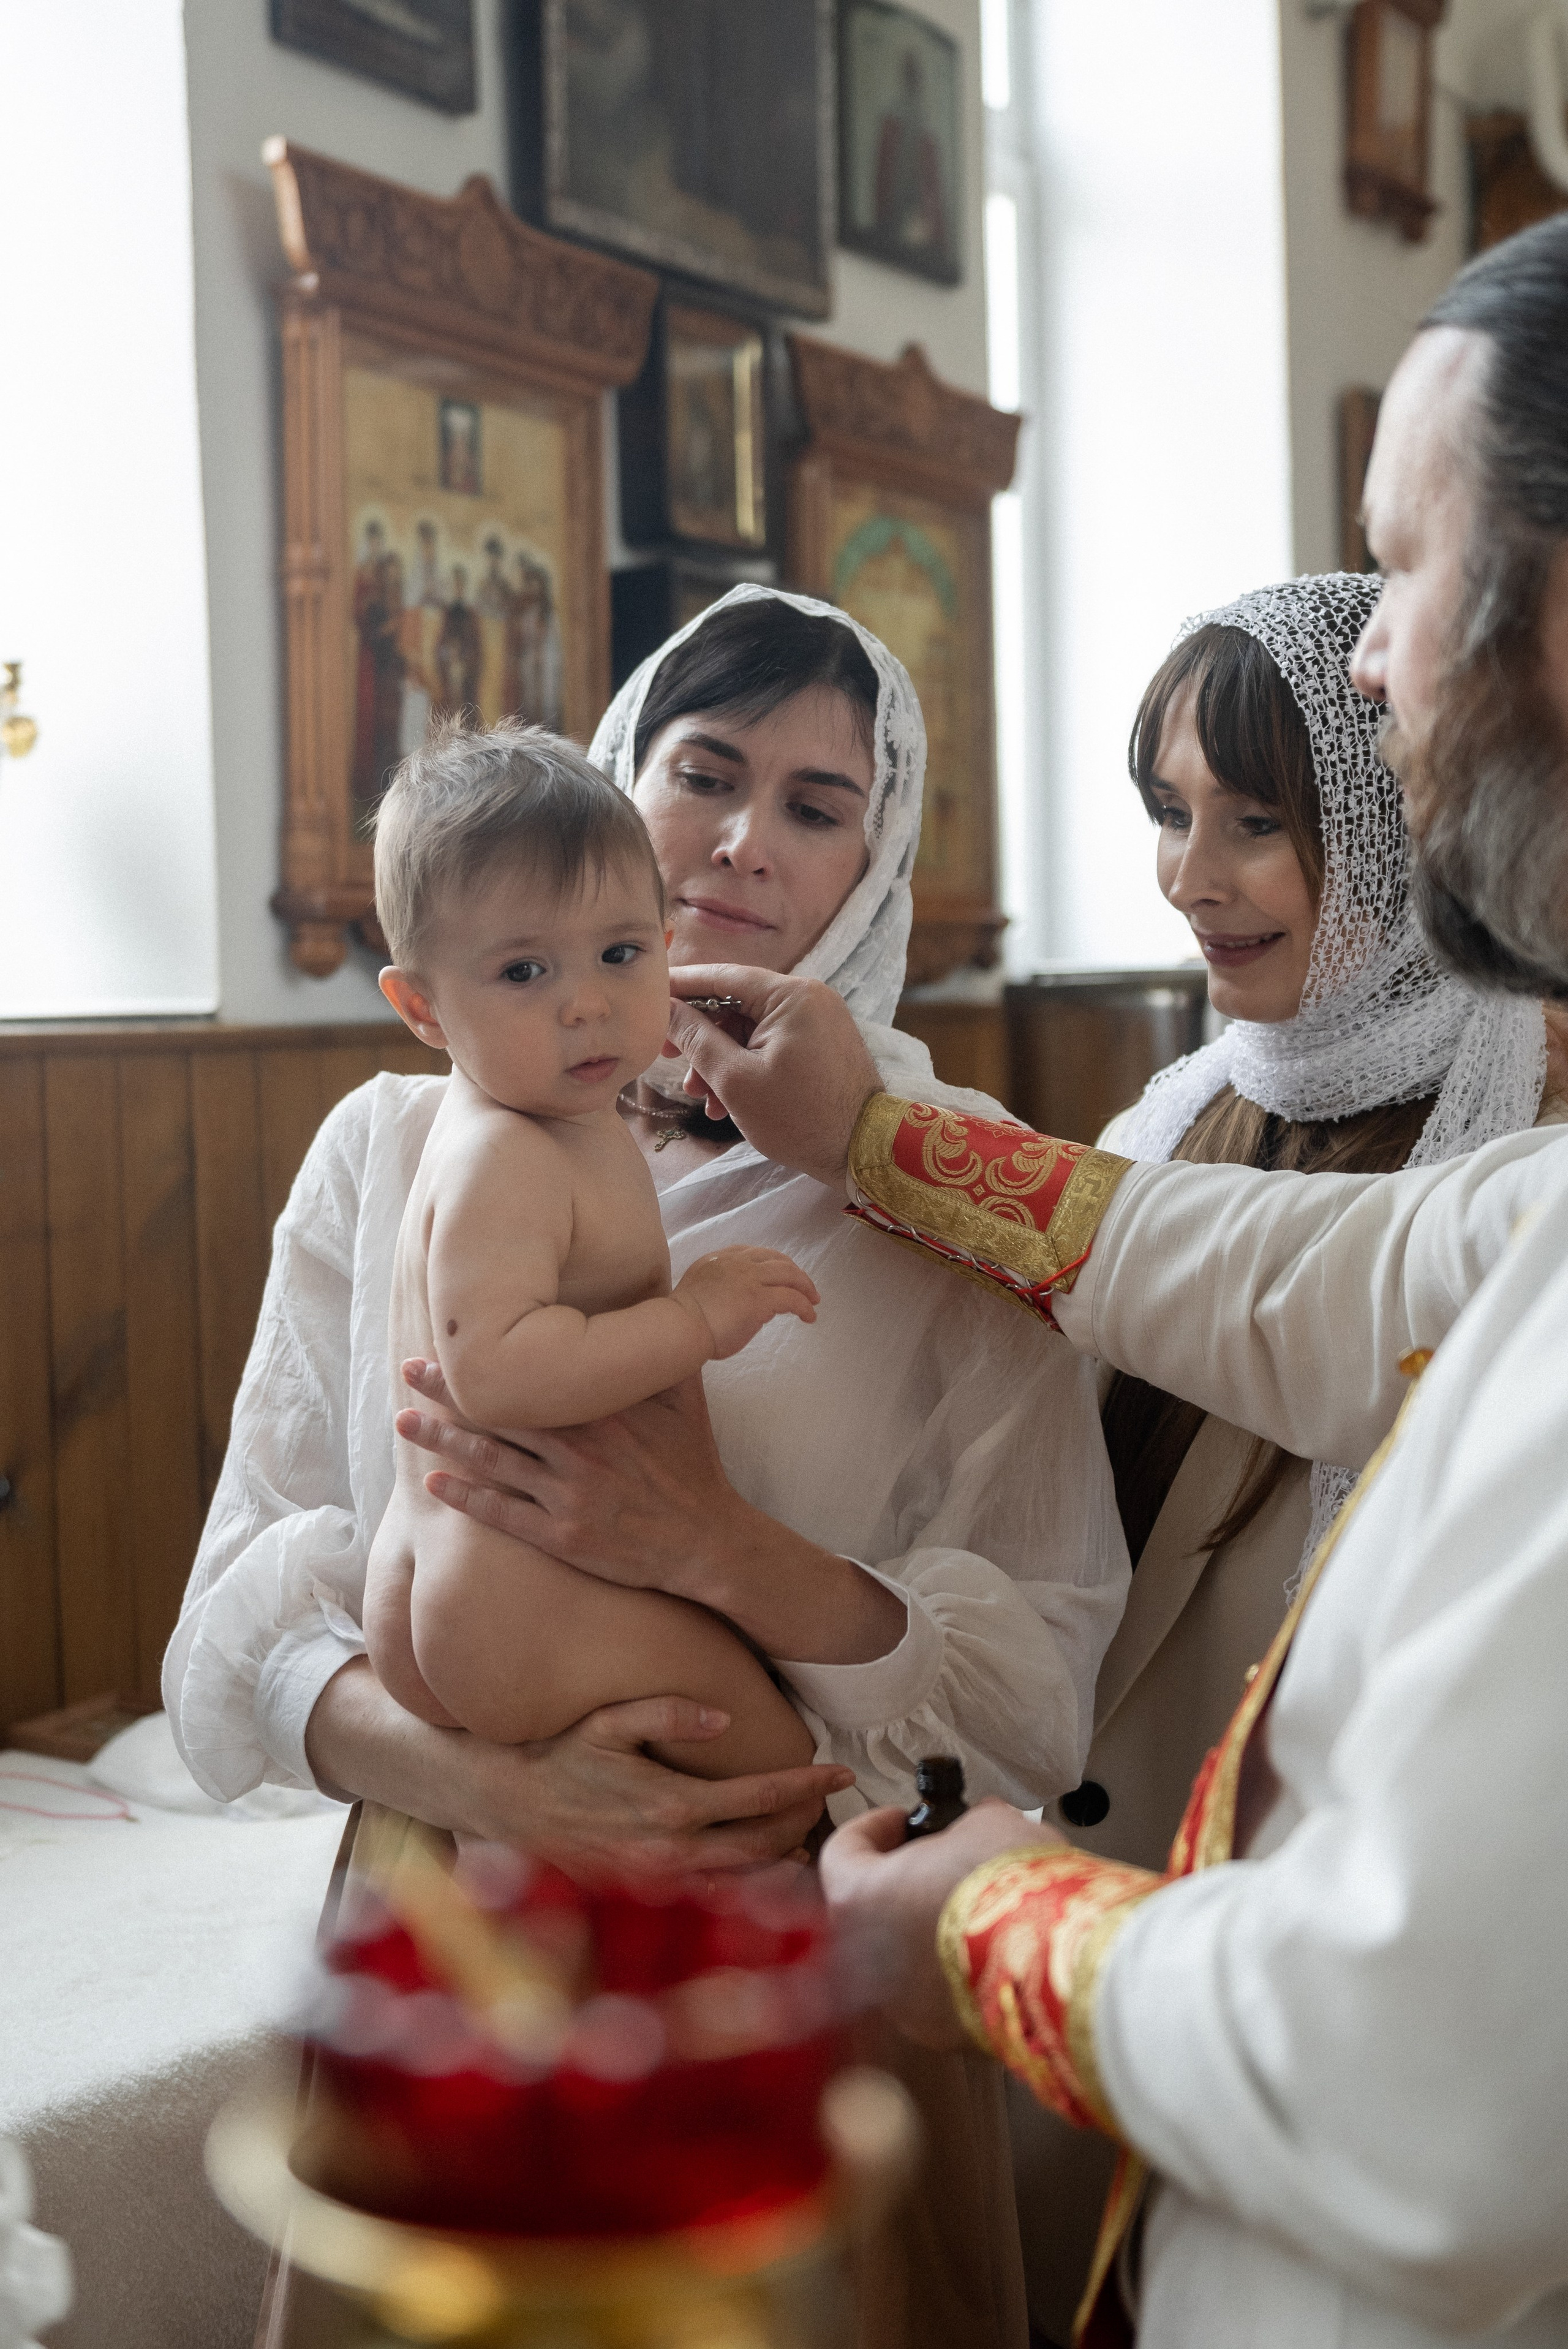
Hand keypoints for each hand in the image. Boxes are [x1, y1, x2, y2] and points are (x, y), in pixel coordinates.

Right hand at [306, 1657, 852, 1872]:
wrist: (509, 1807)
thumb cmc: (561, 1757)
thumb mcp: (609, 1722)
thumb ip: (667, 1714)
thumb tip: (725, 1719)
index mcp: (671, 1804)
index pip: (759, 1797)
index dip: (806, 1785)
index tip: (840, 1772)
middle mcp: (671, 1851)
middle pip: (763, 1844)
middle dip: (805, 1821)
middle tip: (830, 1799)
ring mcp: (659, 1881)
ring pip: (742, 1878)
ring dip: (781, 1857)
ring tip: (806, 1830)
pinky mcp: (645, 1896)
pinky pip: (710, 1895)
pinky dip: (745, 1883)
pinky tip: (760, 1867)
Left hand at [396, 1362, 908, 1664]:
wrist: (707, 1539)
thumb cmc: (692, 1462)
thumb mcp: (684, 1394)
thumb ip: (659, 1346)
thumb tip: (650, 1289)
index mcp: (602, 1409)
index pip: (533, 1375)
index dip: (486, 1359)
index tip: (449, 1335)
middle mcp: (579, 1449)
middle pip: (499, 1413)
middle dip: (448, 1392)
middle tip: (407, 1370)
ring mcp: (567, 1495)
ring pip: (490, 1462)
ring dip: (442, 1441)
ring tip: (403, 1422)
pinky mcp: (562, 1537)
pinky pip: (503, 1514)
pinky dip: (465, 1498)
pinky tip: (433, 1484)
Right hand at [666, 968, 882, 1188]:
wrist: (864, 1152)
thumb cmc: (799, 1118)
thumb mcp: (735, 1080)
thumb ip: (696, 1039)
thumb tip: (666, 1010)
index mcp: (791, 995)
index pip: (723, 975)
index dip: (681, 985)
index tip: (650, 993)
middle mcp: (809, 998)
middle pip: (737, 1005)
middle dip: (701, 1037)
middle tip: (668, 1058)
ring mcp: (819, 1021)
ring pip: (752, 1030)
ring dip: (721, 1060)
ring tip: (701, 1098)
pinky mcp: (822, 1045)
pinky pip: (773, 1045)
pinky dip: (747, 1068)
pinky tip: (726, 1103)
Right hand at [674, 1245, 819, 1357]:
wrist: (679, 1328)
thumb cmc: (681, 1320)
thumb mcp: (700, 1292)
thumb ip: (720, 1289)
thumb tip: (744, 1301)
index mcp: (718, 1259)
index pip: (752, 1253)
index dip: (771, 1262)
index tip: (779, 1274)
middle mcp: (736, 1262)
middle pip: (775, 1258)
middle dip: (794, 1271)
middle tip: (805, 1286)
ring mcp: (750, 1278)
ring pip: (789, 1273)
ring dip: (805, 1286)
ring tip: (814, 1300)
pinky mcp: (760, 1298)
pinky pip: (792, 1298)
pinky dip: (805, 1306)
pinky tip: (809, 1316)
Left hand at [819, 1799, 1063, 2048]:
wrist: (1060, 1962)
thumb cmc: (1010, 1888)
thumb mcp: (987, 1825)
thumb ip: (965, 1824)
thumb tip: (976, 1825)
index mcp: (860, 1898)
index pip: (842, 1852)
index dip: (873, 1828)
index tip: (902, 1819)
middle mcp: (866, 1960)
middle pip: (873, 1908)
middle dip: (907, 1882)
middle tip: (943, 1860)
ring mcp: (902, 2006)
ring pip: (905, 1956)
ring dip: (931, 1928)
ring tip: (977, 1905)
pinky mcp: (944, 2035)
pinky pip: (940, 1993)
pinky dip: (958, 1969)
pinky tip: (994, 1947)